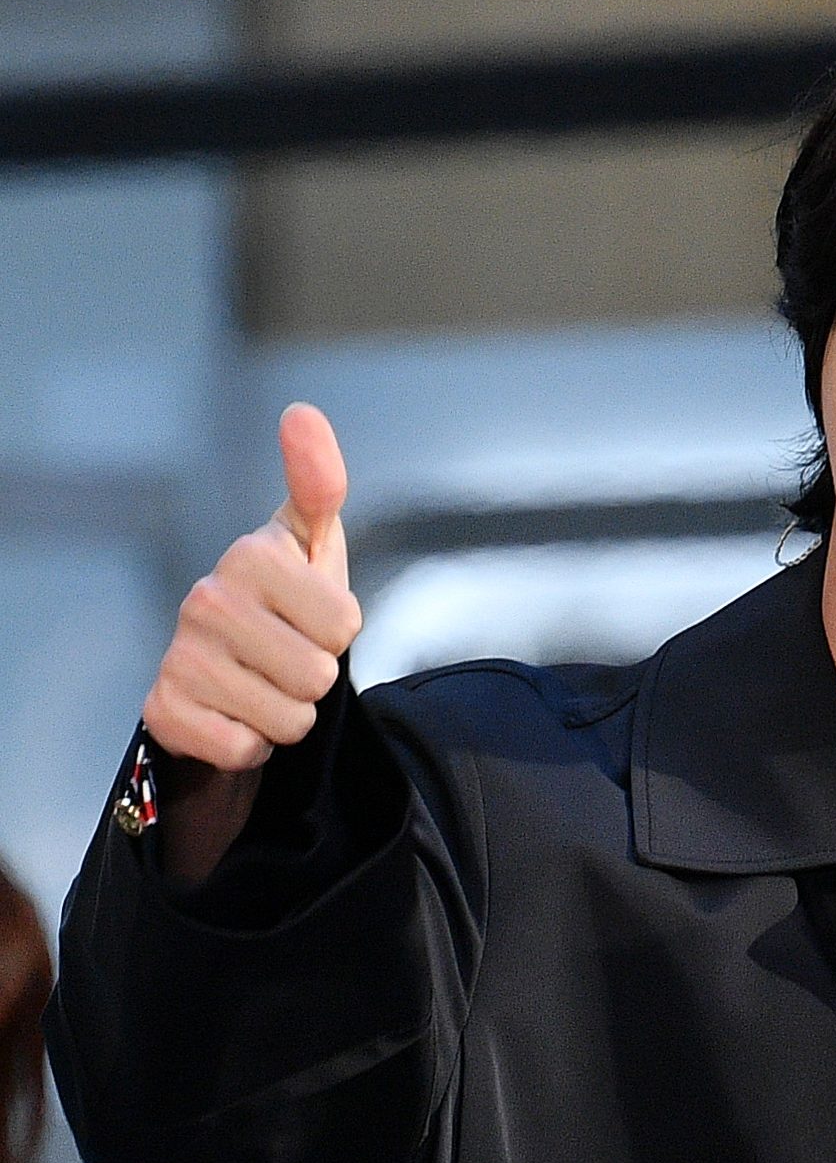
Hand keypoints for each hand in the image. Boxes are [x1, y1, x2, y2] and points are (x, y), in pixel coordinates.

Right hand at [143, 403, 362, 773]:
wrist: (228, 675)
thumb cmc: (283, 604)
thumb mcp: (310, 545)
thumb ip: (318, 485)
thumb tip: (302, 413)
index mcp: (249, 555)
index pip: (344, 626)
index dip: (339, 633)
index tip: (309, 619)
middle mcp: (204, 599)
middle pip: (318, 677)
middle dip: (315, 681)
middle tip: (284, 660)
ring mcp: (180, 657)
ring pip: (288, 720)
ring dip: (286, 716)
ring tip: (261, 686)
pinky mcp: (164, 711)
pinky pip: (245, 749)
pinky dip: (250, 745)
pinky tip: (232, 715)